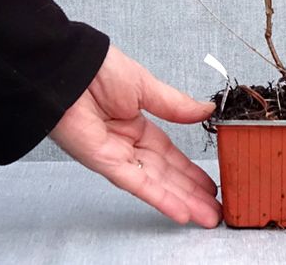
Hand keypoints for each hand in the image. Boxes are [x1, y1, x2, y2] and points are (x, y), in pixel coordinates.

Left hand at [49, 44, 220, 227]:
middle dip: (192, 192)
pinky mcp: (105, 163)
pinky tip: (180, 212)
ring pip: (156, 183)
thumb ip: (177, 105)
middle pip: (166, 174)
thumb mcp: (147, 85)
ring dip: (182, 201)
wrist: (70, 71)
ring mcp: (116, 155)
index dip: (190, 170)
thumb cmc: (100, 70)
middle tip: (216, 208)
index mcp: (137, 122)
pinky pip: (137, 184)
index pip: (169, 154)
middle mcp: (127, 143)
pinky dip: (159, 198)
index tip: (210, 182)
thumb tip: (207, 109)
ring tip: (207, 216)